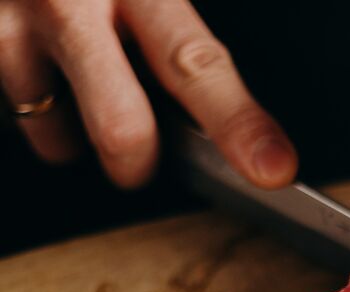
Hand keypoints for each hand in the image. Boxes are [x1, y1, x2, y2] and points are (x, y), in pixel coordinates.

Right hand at [0, 0, 296, 187]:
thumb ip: (174, 34)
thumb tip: (231, 118)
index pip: (198, 66)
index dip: (238, 124)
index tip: (273, 167)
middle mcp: (69, 5)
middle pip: (123, 130)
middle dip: (138, 164)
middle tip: (142, 150)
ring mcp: (10, 27)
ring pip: (59, 139)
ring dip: (77, 133)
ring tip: (79, 84)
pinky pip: (19, 114)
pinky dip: (41, 110)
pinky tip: (44, 71)